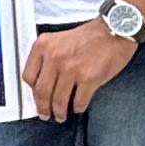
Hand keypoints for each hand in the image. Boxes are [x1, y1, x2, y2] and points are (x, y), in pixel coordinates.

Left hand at [22, 19, 139, 122]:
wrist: (115, 29)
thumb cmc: (90, 35)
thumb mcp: (60, 39)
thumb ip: (48, 58)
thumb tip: (43, 84)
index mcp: (44, 45)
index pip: (28, 76)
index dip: (31, 92)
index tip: (35, 98)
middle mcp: (55, 57)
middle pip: (41, 92)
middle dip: (43, 108)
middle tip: (45, 114)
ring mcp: (71, 68)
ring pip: (58, 100)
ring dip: (59, 112)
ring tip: (61, 116)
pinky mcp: (89, 78)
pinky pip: (79, 101)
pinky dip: (78, 107)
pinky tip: (78, 107)